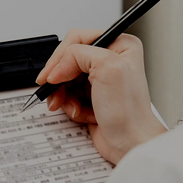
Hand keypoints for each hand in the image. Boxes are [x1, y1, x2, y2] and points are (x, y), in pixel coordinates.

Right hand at [36, 29, 167, 163]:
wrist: (130, 144)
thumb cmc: (129, 112)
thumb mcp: (107, 68)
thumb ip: (78, 55)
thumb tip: (57, 67)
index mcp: (119, 45)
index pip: (78, 39)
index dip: (61, 56)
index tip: (52, 75)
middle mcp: (109, 60)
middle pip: (68, 60)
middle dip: (60, 79)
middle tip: (55, 92)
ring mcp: (99, 80)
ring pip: (65, 79)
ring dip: (64, 96)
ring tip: (73, 107)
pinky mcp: (91, 97)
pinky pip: (68, 95)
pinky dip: (69, 106)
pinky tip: (81, 113)